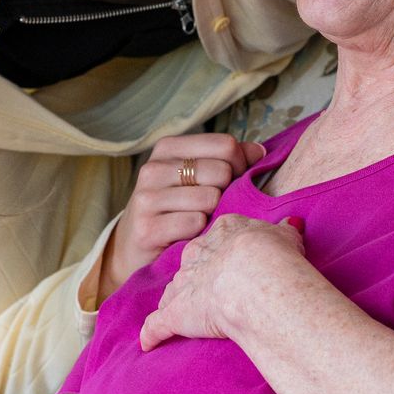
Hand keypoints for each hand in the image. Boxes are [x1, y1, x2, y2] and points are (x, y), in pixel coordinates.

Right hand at [100, 133, 265, 299]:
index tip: (234, 179)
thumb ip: (228, 160)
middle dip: (227, 191)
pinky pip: (195, 223)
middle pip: (221, 171)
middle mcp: (153, 168)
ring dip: (213, 214)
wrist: (134, 248)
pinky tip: (187, 236)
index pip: (224, 144)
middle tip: (214, 206)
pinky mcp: (147, 229)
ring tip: (199, 220)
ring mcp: (147, 198)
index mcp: (168, 148)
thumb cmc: (175, 209)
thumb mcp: (196, 178)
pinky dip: (199, 232)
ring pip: (210, 198)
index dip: (240, 164)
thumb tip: (260, 151)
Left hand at [139, 214, 305, 350]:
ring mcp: (184, 283)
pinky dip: (152, 333)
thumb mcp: (286, 237)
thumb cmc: (274, 256)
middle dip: (198, 275)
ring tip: (183, 315)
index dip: (224, 252)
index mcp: (223, 232)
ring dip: (177, 301)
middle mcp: (198, 253)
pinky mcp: (174, 313)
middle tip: (211, 290)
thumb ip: (283, 231)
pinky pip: (157, 324)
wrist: (256, 277)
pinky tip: (148, 343)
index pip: (217, 239)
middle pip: (192, 263)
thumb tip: (290, 224)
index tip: (232, 263)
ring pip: (175, 290)